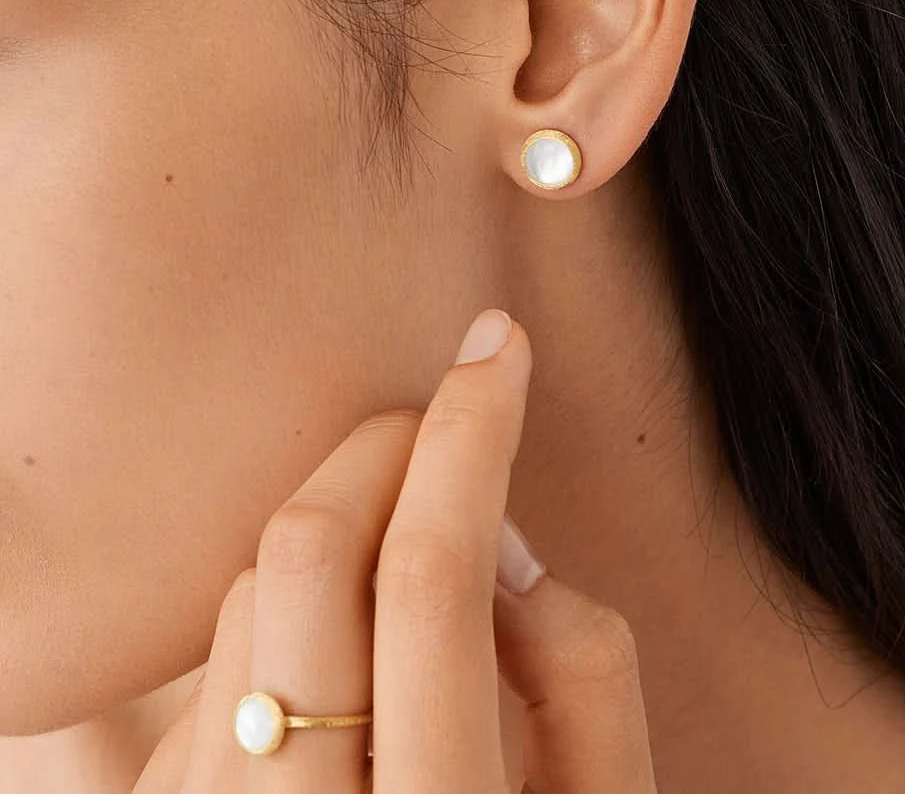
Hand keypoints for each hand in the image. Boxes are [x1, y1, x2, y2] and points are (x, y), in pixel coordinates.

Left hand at [133, 308, 656, 792]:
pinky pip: (212, 661)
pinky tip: (347, 661)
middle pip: (305, 556)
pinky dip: (288, 613)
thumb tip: (503, 540)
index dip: (472, 432)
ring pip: (247, 594)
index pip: (430, 573)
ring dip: (339, 528)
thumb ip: (580, 670)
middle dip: (386, 446)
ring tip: (412, 564)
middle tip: (450, 424)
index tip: (499, 345)